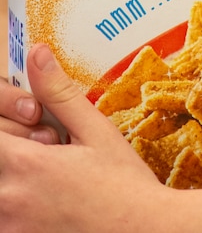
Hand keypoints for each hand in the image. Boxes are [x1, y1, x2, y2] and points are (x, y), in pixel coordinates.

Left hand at [0, 44, 164, 232]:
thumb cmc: (123, 185)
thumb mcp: (95, 132)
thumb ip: (58, 94)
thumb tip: (36, 54)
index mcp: (25, 164)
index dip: (5, 122)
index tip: (26, 122)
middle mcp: (7, 198)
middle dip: (10, 147)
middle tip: (45, 150)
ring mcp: (9, 227)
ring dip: (12, 178)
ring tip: (48, 181)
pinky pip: (5, 215)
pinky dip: (17, 204)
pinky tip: (48, 203)